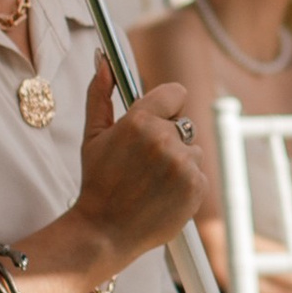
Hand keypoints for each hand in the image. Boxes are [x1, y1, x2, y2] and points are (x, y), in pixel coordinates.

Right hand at [73, 57, 204, 268]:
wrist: (105, 232)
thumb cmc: (97, 182)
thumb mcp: (92, 136)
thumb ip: (100, 94)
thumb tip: (104, 60)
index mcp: (140, 121)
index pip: (176, 93)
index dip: (166, 106)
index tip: (158, 118)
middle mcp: (165, 140)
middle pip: (183, 124)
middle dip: (168, 137)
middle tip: (144, 162)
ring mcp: (183, 165)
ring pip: (192, 150)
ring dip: (178, 161)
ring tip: (152, 181)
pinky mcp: (197, 187)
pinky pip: (198, 173)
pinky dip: (185, 183)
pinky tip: (162, 194)